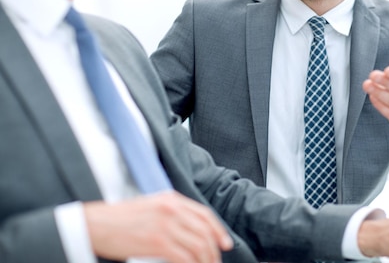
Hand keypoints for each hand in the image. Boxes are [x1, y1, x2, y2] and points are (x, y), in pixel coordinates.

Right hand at [84, 191, 232, 262]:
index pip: (204, 214)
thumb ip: (171, 212)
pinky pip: (184, 257)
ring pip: (198, 246)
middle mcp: (172, 209)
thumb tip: (190, 230)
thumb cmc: (120, 219)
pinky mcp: (157, 242)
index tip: (225, 244)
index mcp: (171, 198)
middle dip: (214, 250)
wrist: (95, 224)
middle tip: (215, 262)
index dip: (219, 231)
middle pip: (205, 232)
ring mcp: (166, 225)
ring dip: (205, 260)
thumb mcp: (150, 205)